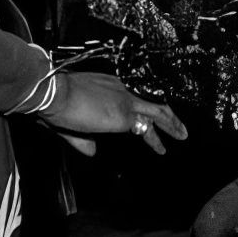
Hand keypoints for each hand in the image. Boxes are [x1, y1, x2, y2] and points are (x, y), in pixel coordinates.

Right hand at [39, 72, 187, 155]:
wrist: (56, 93)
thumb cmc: (58, 102)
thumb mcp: (72, 120)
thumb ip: (83, 138)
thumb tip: (92, 152)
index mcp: (111, 84)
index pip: (136, 95)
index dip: (147, 105)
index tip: (155, 116)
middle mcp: (122, 88)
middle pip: (152, 99)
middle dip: (167, 114)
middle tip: (179, 127)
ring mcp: (125, 101)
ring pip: (156, 110)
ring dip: (170, 124)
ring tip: (181, 135)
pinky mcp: (124, 115)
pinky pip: (146, 126)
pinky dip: (156, 137)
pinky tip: (162, 147)